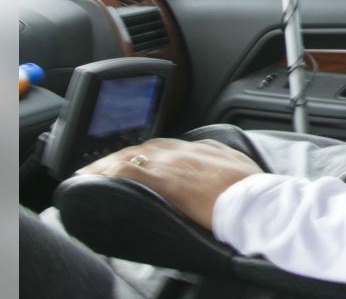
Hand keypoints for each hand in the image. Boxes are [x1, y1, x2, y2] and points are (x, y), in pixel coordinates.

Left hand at [77, 138, 262, 230]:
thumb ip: (221, 159)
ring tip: (89, 173)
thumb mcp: (238, 166)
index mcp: (203, 148)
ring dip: (107, 163)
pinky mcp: (165, 179)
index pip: (165, 145)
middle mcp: (185, 150)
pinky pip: (128, 170)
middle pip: (144, 147)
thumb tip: (215, 163)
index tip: (133, 159)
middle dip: (122, 155)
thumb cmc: (254, 189)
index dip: (145, 152)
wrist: (256, 200)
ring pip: (131, 155)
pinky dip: (107, 172)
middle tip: (102, 166)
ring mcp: (174, 163)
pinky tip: (93, 178)